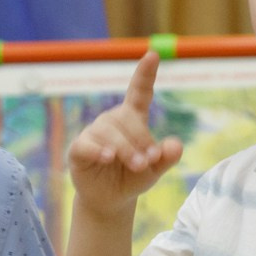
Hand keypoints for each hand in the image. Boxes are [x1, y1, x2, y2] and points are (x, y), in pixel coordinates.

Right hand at [68, 54, 183, 212]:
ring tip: (137, 166)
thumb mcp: (154, 170)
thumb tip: (176, 145)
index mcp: (132, 119)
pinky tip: (108, 157)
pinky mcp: (79, 148)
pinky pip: (87, 144)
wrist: (110, 199)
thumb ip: (166, 158)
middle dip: (141, 140)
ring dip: (125, 149)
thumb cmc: (132, 178)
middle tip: (148, 161)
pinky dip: (99, 150)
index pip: (139, 92)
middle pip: (127, 119)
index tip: (153, 55)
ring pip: (109, 133)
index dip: (145, 74)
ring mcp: (94, 133)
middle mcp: (112, 120)